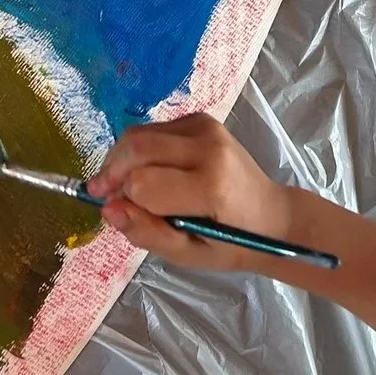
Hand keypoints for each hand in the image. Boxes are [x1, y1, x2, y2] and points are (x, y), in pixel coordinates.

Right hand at [87, 114, 297, 274]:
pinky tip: (150, 172)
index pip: (142, 183)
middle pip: (135, 148)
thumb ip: (147, 232)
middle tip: (106, 195)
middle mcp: (208, 148)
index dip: (123, 199)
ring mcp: (205, 128)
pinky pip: (152, 130)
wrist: (269, 215)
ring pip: (138, 135)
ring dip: (123, 160)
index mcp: (210, 186)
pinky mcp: (201, 120)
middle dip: (112, 172)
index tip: (120, 213)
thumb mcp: (187, 254)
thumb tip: (108, 209)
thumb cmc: (230, 242)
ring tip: (126, 188)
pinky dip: (140, 151)